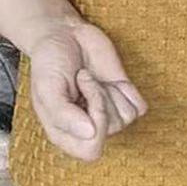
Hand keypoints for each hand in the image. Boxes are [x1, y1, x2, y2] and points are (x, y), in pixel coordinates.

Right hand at [24, 19, 147, 161]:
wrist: (64, 34)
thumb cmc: (51, 62)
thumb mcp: (47, 88)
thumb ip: (63, 115)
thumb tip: (90, 134)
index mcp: (64, 133)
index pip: (91, 151)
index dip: (94, 123)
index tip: (81, 95)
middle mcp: (88, 127)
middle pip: (110, 131)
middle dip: (100, 100)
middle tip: (85, 79)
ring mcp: (108, 112)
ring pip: (126, 118)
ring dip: (110, 91)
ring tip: (90, 77)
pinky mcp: (124, 97)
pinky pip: (139, 107)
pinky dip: (127, 90)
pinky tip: (110, 79)